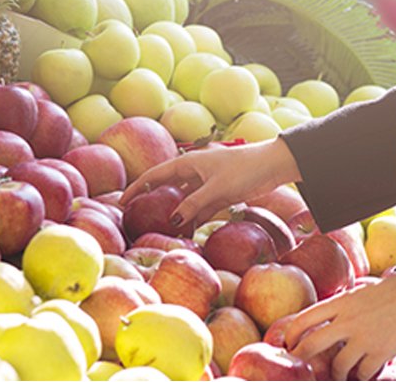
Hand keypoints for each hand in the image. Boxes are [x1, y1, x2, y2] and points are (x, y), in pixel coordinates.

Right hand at [120, 138, 301, 227]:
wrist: (273, 165)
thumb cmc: (244, 170)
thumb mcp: (216, 189)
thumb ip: (194, 204)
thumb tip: (174, 220)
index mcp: (188, 163)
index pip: (154, 176)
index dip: (137, 188)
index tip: (121, 202)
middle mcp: (193, 172)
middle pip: (166, 188)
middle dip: (152, 202)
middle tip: (137, 218)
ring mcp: (206, 183)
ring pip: (183, 200)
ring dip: (174, 214)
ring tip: (160, 231)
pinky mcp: (218, 194)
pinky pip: (199, 208)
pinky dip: (192, 218)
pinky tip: (186, 232)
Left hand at [286, 264, 395, 380]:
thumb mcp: (365, 291)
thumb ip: (348, 305)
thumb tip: (337, 317)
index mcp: (342, 302)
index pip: (305, 318)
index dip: (292, 334)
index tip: (289, 343)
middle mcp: (348, 320)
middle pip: (311, 344)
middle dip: (302, 358)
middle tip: (301, 365)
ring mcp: (364, 338)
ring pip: (338, 365)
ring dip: (336, 374)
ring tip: (339, 376)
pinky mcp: (382, 352)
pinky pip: (363, 373)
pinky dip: (361, 377)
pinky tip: (363, 375)